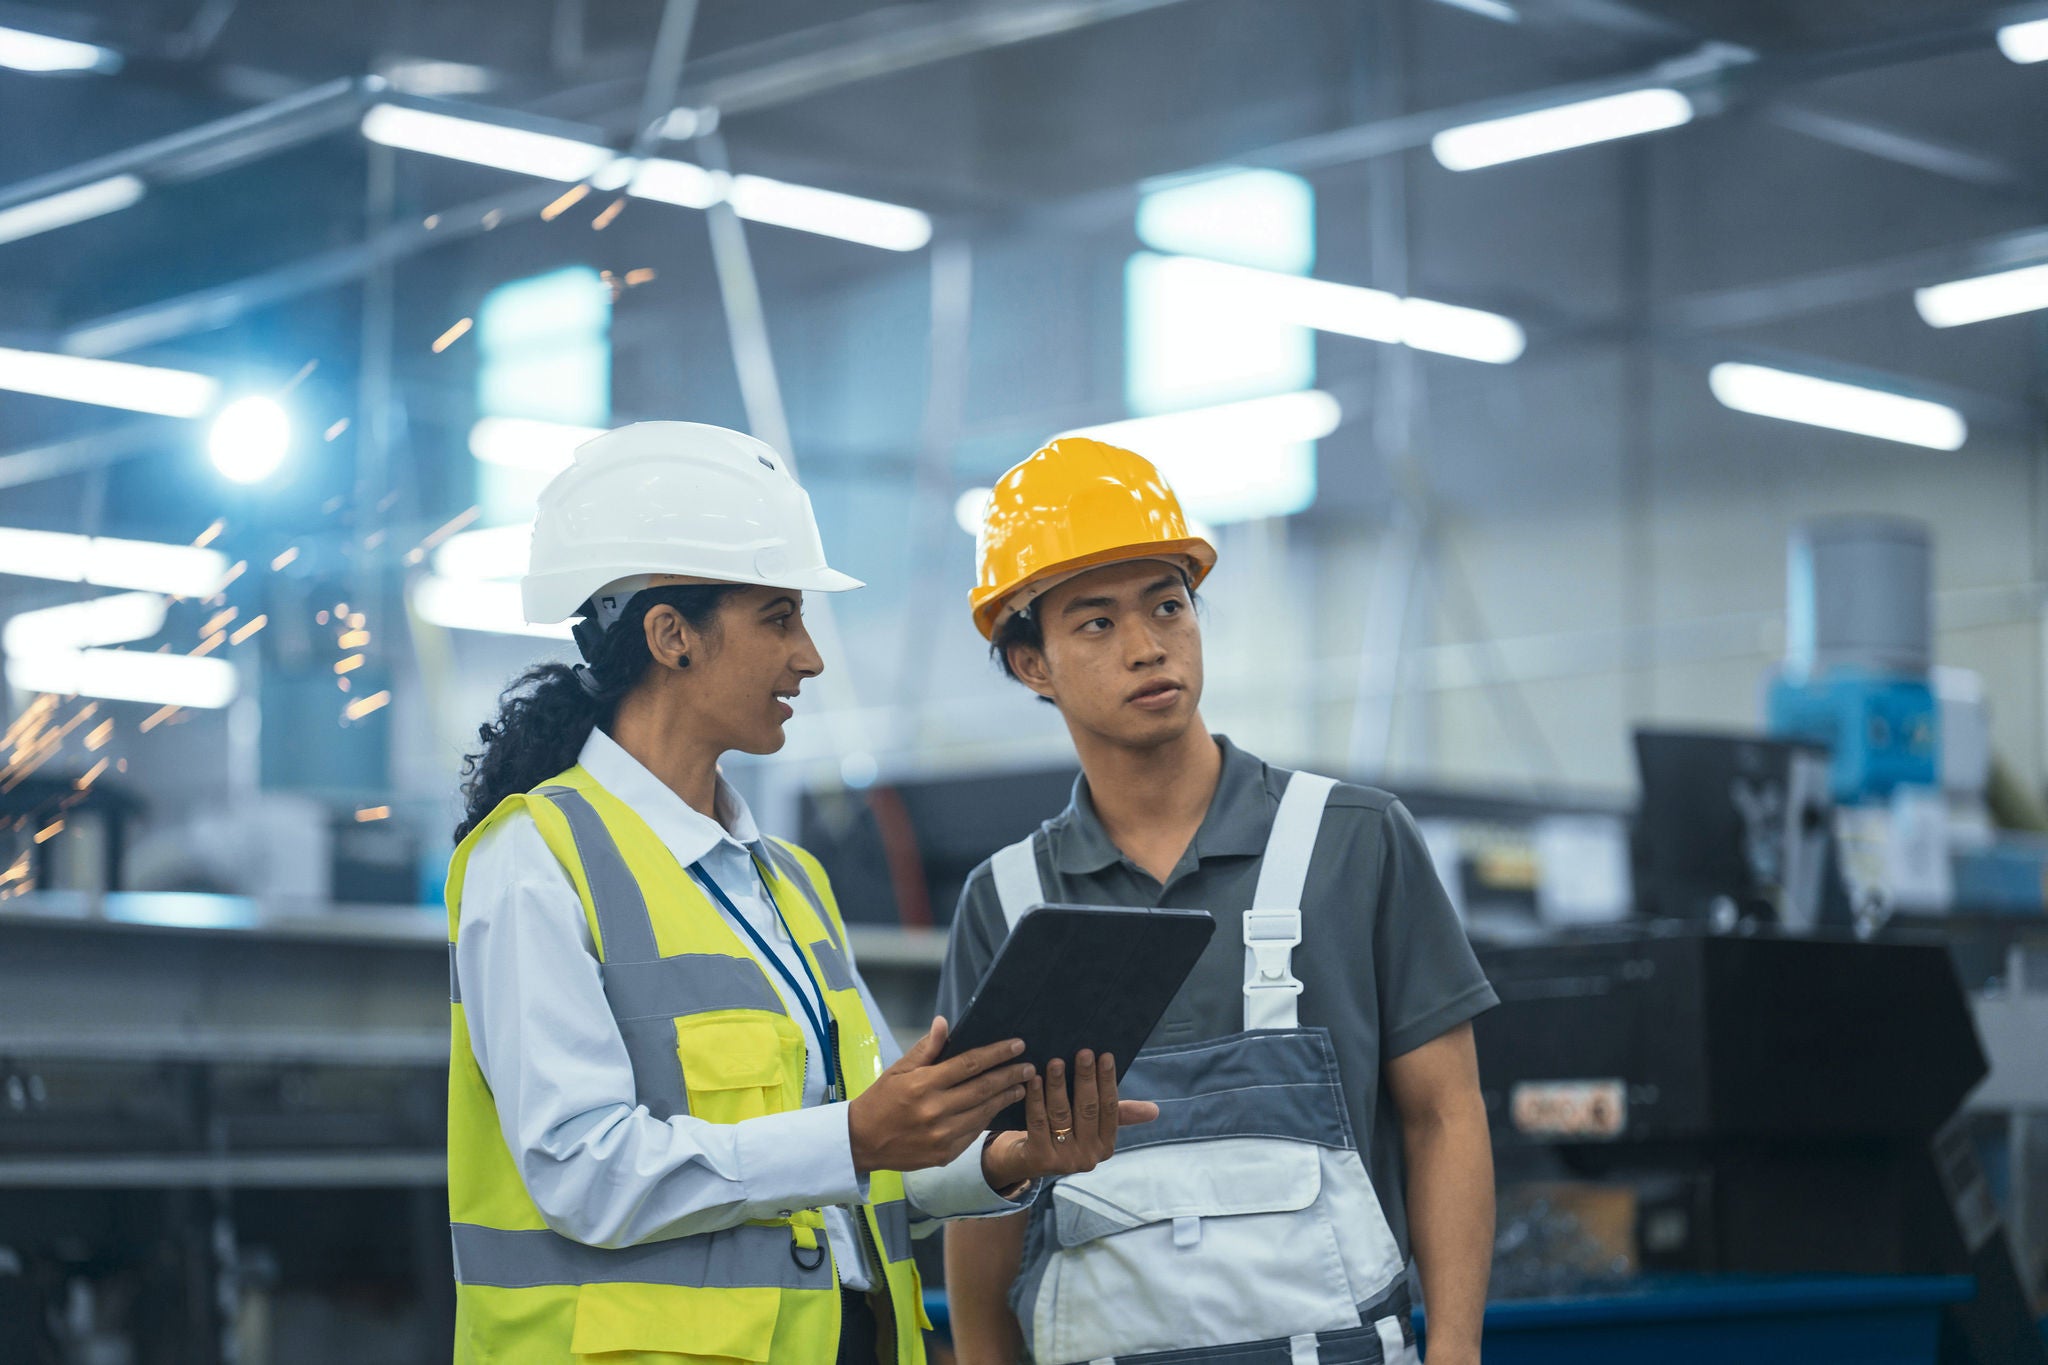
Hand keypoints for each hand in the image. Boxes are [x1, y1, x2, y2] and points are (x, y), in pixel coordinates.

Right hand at [848, 1018, 1034, 1175]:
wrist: (861, 1142)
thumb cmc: (881, 1100)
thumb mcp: (898, 1070)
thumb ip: (926, 1048)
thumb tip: (945, 1022)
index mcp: (923, 1084)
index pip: (969, 1064)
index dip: (996, 1054)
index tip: (1018, 1045)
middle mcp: (935, 1110)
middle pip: (983, 1088)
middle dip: (1010, 1076)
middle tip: (1029, 1067)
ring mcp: (941, 1135)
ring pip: (983, 1112)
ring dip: (1005, 1098)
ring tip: (1021, 1086)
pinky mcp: (944, 1154)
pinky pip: (973, 1133)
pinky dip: (988, 1119)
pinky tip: (997, 1108)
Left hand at [982, 1050, 1158, 1187]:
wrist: (1026, 1161)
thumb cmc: (1063, 1134)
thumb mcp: (1091, 1126)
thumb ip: (1118, 1114)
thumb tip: (1155, 1110)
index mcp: (1105, 1146)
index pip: (1110, 1109)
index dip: (1108, 1081)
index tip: (1105, 1055)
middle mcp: (1088, 1157)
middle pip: (1088, 1110)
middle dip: (1086, 1079)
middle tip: (1084, 1052)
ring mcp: (1064, 1160)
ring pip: (1061, 1114)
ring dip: (1059, 1085)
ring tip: (1056, 1061)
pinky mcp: (1040, 1159)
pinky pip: (1038, 1122)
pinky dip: (1036, 1099)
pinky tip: (1035, 1079)